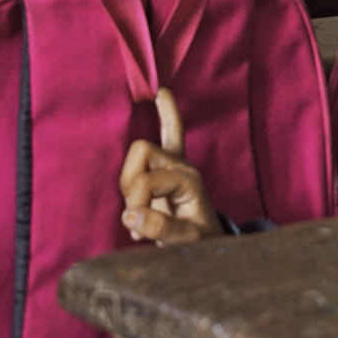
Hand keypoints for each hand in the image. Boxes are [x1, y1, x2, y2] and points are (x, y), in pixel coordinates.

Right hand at [119, 88, 222, 243]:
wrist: (208, 246)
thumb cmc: (199, 242)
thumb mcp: (185, 241)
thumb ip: (161, 229)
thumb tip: (130, 215)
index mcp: (187, 181)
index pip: (146, 179)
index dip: (136, 203)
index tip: (136, 231)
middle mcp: (181, 166)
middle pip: (141, 151)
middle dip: (130, 183)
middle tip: (136, 215)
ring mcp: (176, 163)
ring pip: (137, 150)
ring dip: (129, 179)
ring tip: (139, 210)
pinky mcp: (169, 165)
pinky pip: (171, 128)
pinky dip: (166, 110)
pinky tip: (163, 92)